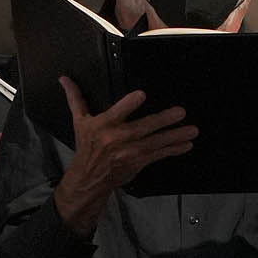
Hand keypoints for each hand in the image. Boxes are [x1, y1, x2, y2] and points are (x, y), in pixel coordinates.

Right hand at [52, 82, 199, 231]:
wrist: (89, 178)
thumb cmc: (86, 147)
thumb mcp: (79, 121)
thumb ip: (75, 98)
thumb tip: (64, 79)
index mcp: (103, 125)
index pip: (117, 112)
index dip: (129, 104)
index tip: (141, 95)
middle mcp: (117, 139)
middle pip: (142, 128)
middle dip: (162, 121)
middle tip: (180, 112)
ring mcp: (130, 152)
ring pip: (155, 142)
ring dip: (175, 136)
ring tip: (192, 130)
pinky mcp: (139, 162)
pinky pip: (158, 155)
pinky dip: (173, 150)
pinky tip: (187, 144)